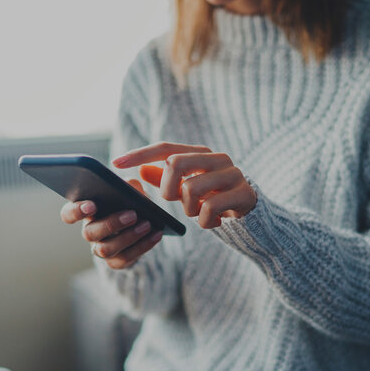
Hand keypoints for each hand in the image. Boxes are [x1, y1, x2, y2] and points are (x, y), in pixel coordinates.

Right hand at [59, 179, 162, 268]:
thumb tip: (128, 185)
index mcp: (87, 212)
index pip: (69, 214)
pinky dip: (143, 246)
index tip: (92, 205)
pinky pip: (126, 258)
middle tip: (132, 214)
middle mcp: (91, 232)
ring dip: (128, 237)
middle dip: (111, 224)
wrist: (146, 225)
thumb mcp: (131, 190)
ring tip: (147, 225)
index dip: (76, 211)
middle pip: (90, 233)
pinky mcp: (116, 262)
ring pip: (106, 249)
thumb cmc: (132, 202)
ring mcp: (101, 249)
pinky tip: (156, 234)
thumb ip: (128, 184)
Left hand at [112, 142, 256, 228]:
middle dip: (167, 188)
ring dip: (189, 210)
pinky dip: (205, 222)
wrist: (253, 219)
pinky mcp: (244, 193)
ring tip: (199, 214)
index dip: (140, 154)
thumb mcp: (188, 191)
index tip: (116, 163)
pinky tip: (213, 223)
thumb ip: (167, 180)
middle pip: (176, 163)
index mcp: (201, 154)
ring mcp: (232, 174)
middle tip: (176, 202)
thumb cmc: (215, 202)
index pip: (166, 148)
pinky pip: (209, 209)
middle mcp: (217, 158)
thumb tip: (142, 171)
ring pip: (191, 189)